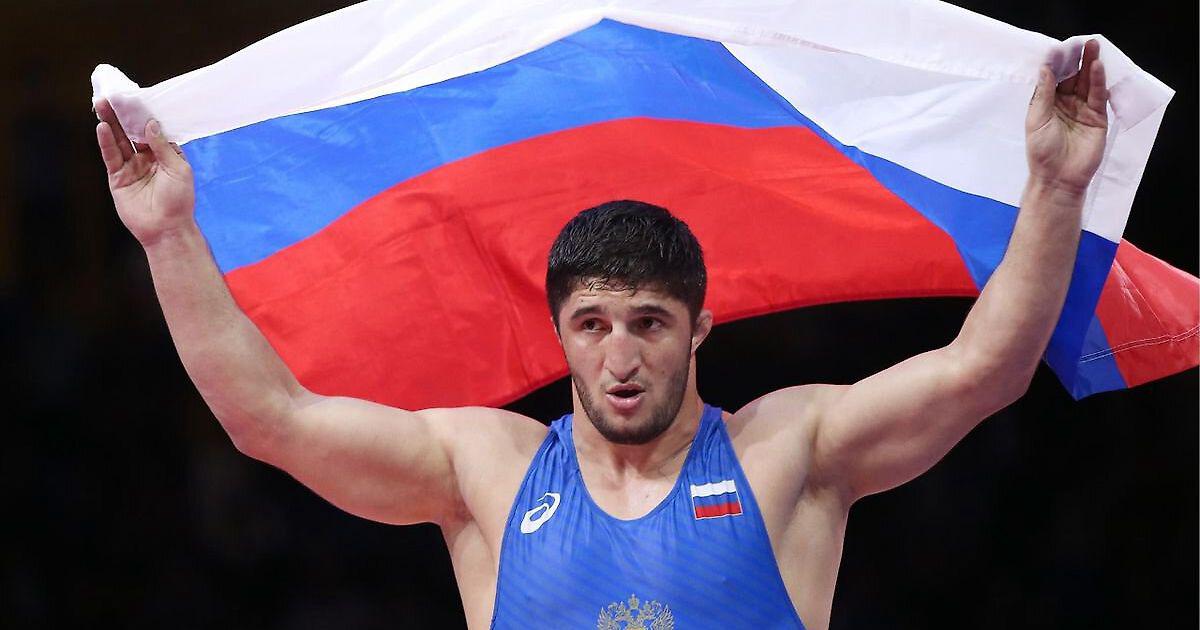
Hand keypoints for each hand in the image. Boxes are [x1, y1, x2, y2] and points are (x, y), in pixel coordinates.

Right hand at [96, 99, 195, 246]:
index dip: (144, 115)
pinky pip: (111, 156)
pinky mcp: (118, 177)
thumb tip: (150, 124)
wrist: (166, 228)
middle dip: (123, 115)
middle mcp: (147, 158)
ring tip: (103, 105)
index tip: (137, 97)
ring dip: (111, 123)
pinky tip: (102, 128)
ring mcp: (131, 167)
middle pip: (132, 132)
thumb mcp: (178, 169)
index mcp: (165, 154)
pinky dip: (106, 142)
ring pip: (119, 141)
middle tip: (114, 96)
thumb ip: (163, 147)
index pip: (152, 130)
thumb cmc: (179, 200)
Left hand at [1025, 39, 1107, 194]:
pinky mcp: (1098, 117)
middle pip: (1073, 77)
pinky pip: (1098, 96)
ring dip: (1090, 65)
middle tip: (1081, 42)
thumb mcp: (1037, 119)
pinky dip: (1098, 81)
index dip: (1057, 63)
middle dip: (1076, 60)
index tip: (1058, 48)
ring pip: (1087, 83)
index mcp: (1048, 104)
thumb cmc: (1041, 151)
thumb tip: (1046, 68)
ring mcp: (1082, 110)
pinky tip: (1097, 67)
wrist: (1058, 178)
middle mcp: (1066, 104)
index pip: (1054, 78)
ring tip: (1093, 46)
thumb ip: (1043, 93)